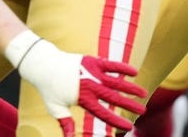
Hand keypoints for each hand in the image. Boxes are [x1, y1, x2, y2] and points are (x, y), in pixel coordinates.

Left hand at [5, 31, 146, 133]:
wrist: (44, 64)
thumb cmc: (49, 88)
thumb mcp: (55, 108)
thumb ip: (65, 122)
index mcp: (83, 99)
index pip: (103, 112)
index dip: (117, 120)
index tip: (129, 126)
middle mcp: (90, 85)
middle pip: (114, 97)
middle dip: (130, 105)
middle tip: (143, 111)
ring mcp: (92, 72)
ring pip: (116, 81)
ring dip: (131, 87)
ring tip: (144, 93)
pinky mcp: (93, 61)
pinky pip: (111, 64)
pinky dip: (122, 67)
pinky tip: (134, 72)